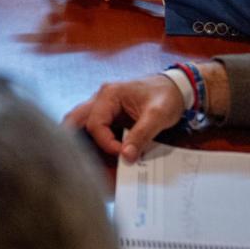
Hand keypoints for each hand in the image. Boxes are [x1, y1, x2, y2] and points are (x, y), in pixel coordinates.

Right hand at [63, 75, 184, 162]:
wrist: (176, 88)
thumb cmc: (167, 96)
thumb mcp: (158, 116)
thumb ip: (141, 136)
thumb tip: (126, 157)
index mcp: (109, 95)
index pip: (95, 124)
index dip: (106, 143)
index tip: (122, 154)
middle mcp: (101, 99)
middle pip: (75, 119)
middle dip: (73, 140)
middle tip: (77, 160)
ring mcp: (103, 106)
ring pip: (80, 122)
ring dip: (81, 140)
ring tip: (83, 160)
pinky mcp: (108, 115)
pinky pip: (93, 127)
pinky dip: (93, 140)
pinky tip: (98, 154)